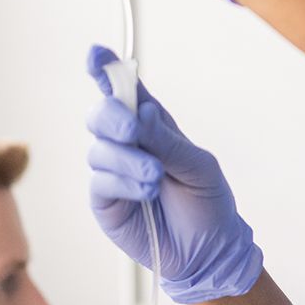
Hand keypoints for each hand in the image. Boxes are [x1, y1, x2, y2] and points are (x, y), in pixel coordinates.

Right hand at [86, 45, 262, 302]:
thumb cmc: (208, 202)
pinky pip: (101, 182)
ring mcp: (113, 171)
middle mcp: (128, 143)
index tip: (96, 54)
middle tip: (133, 129)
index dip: (105, 71)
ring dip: (129, 161)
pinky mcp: (105, 201)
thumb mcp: (198, 166)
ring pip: (101, 151)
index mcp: (152, 125)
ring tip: (157, 179)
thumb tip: (138, 111)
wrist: (209, 250)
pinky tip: (146, 194)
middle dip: (113, 118)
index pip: (123, 91)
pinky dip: (124, 184)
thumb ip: (167, 140)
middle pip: (101, 115)